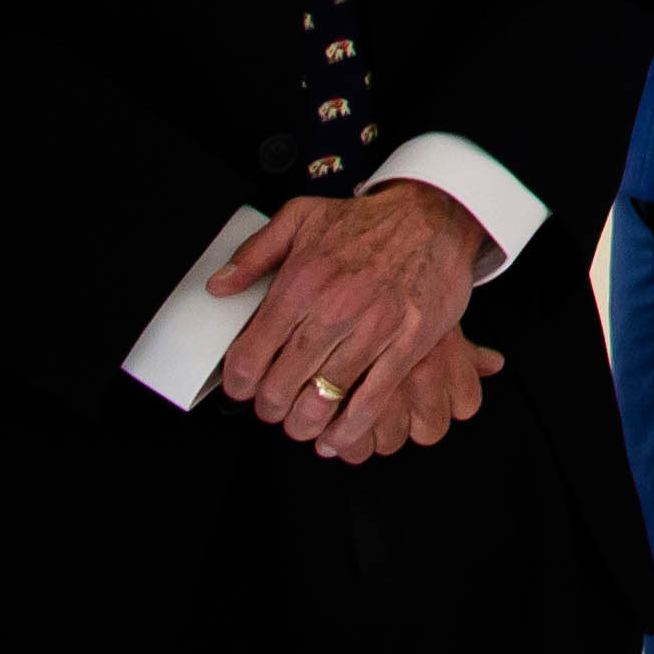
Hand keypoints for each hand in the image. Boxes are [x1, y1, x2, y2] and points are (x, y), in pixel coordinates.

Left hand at [212, 182, 490, 462]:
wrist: (435, 215)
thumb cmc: (368, 221)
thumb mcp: (301, 217)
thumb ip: (254, 252)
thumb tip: (218, 286)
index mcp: (301, 281)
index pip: (252, 353)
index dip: (239, 383)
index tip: (242, 390)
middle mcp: (333, 307)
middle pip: (283, 384)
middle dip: (269, 408)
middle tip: (271, 409)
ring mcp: (373, 328)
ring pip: (323, 398)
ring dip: (305, 422)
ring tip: (300, 423)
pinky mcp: (408, 344)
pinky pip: (372, 399)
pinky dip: (350, 428)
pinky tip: (337, 438)